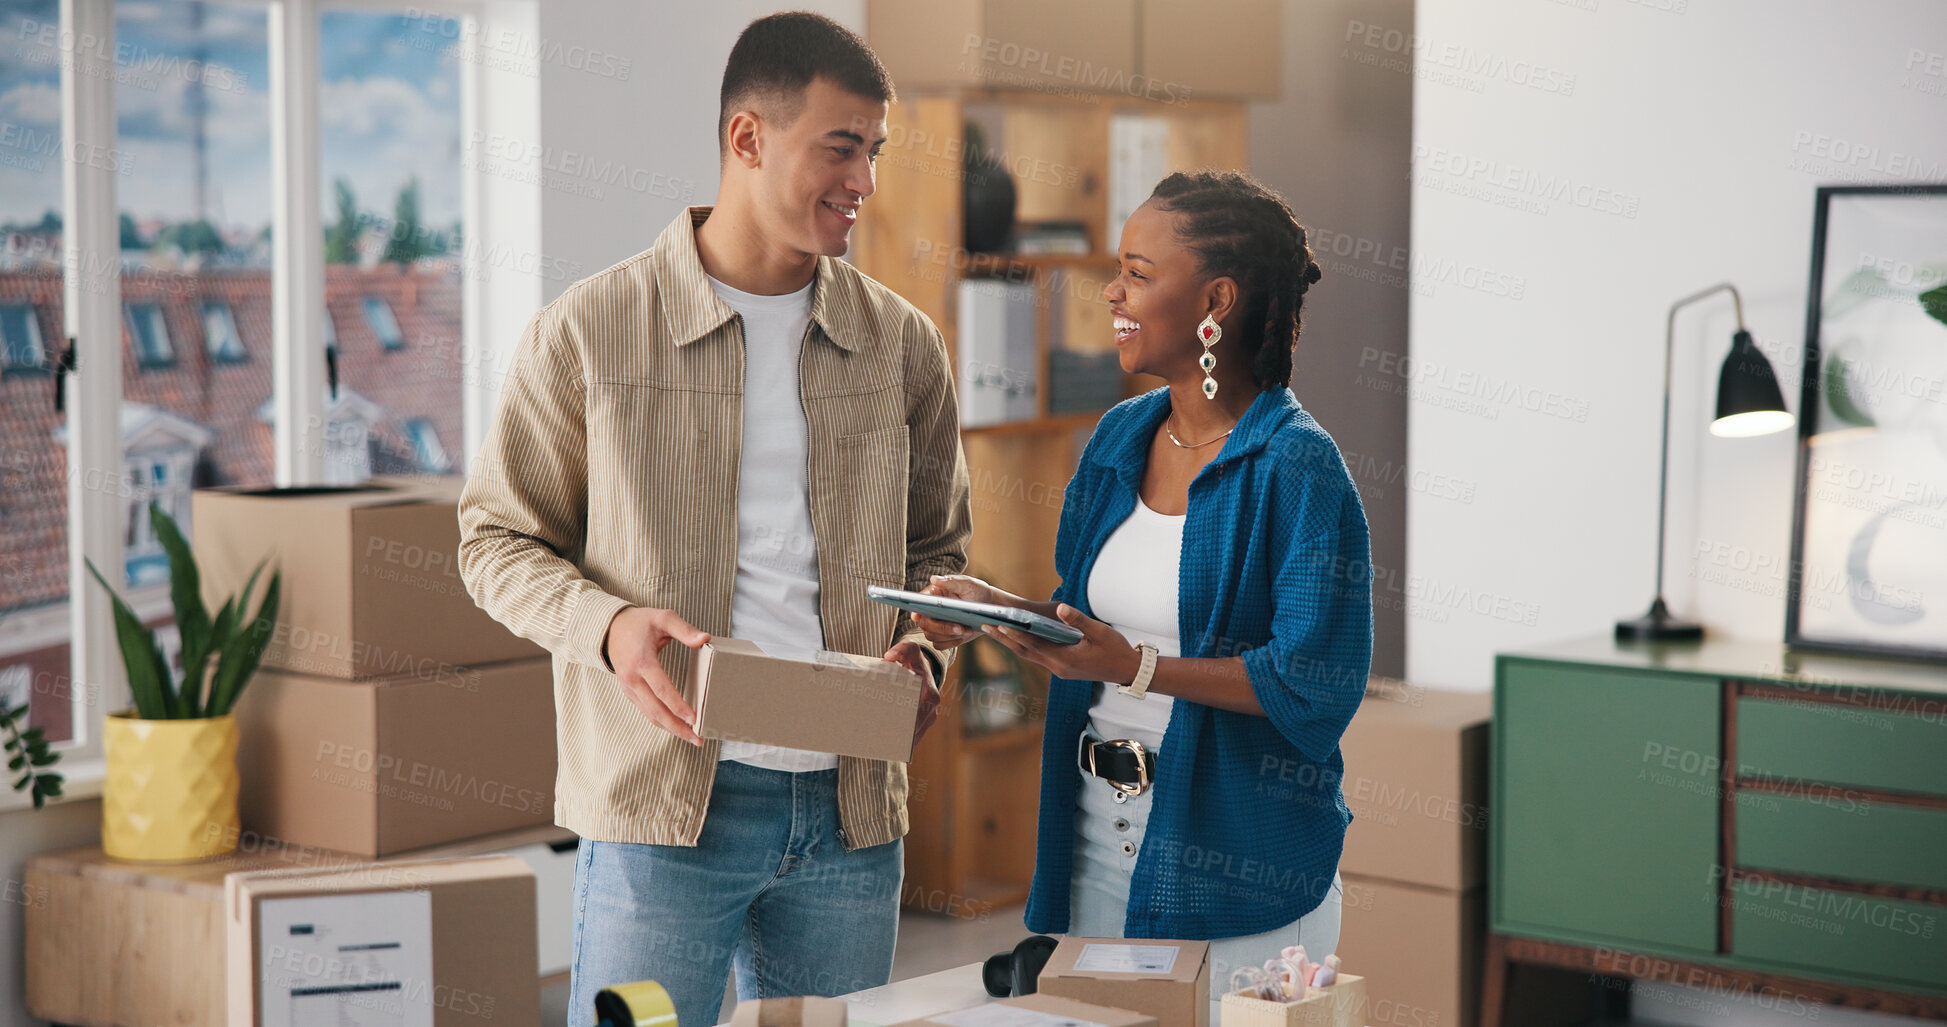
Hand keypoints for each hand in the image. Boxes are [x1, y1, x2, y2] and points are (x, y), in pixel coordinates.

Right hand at [603, 606, 710, 744]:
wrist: (610, 628)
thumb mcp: (663, 617)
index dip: (678, 706)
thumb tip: (705, 639)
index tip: (694, 719)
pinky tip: (677, 727)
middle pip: (656, 710)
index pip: (661, 689)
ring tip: (692, 738)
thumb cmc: (640, 622)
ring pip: (650, 715)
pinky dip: (662, 722)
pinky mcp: (630, 692)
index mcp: (642, 662)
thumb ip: (684, 629)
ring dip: (671, 729)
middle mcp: (633, 679)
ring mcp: (629, 688)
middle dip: (677, 727)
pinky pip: (646, 711)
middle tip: (698, 739)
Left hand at [884, 640, 941, 745]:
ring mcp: (929, 714)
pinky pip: (916, 733)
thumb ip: (901, 650)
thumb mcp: (909, 650)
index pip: (918, 713)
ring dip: (904, 741)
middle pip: (916, 727)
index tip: (893, 730)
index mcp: (929, 693)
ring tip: (885, 747)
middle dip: (902, 736)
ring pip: (917, 733)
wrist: (923, 667)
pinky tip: (893, 746)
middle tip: (884, 742)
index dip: (906, 723)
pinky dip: (907, 740)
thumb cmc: (913, 660)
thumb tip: (888, 657)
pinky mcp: (925, 720)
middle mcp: (932, 706)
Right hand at [914, 573, 1002, 649]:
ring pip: (931, 636)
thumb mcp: (967, 583)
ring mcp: (936, 625)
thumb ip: (951, 581)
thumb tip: (933, 579)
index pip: (919, 603)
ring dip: (949, 635)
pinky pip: (940, 645)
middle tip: (959, 627)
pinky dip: (952, 642)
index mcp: (933, 595)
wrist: (989, 607)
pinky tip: (964, 635)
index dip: (916, 610)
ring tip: (966, 629)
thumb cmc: (977, 591)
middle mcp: (930, 611)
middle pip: (925, 624)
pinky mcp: (944, 636)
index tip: (917, 616)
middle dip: (941, 628)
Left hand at [980, 603, 1142, 684]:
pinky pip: (1038, 657)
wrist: (1127, 670)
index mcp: (1065, 659)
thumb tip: (1061, 608)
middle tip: (985, 626)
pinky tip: (1017, 637)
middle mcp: (1058, 667)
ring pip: (1030, 655)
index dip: (1016, 634)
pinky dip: (1025, 647)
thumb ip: (1078, 619)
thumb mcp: (1100, 631)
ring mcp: (1059, 670)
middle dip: (1005, 639)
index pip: (1034, 644)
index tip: (999, 624)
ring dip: (1012, 643)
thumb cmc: (1115, 649)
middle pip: (1025, 652)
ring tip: (995, 630)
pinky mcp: (1062, 668)